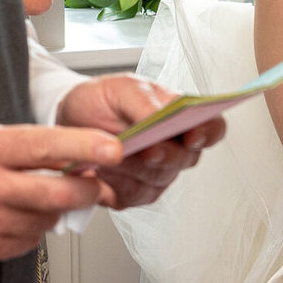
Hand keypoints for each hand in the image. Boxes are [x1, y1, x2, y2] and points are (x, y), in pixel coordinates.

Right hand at [0, 116, 120, 268]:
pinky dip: (30, 229)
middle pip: (58, 195)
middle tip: (94, 181)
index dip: (85, 147)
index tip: (114, 148)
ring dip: (55, 210)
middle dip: (87, 189)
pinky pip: (26, 243)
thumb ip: (7, 136)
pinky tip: (12, 215)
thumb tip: (52, 146)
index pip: (45, 147)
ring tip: (38, 195)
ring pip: (46, 222)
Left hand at [57, 75, 224, 208]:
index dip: (208, 133)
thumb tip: (161, 116)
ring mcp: (157, 173)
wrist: (70, 119)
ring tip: (113, 155)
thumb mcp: (120, 88)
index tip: (193, 135)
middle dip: (166, 155)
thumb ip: (144, 101)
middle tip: (149, 150)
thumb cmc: (101, 100)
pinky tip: (102, 170)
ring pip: (159, 179)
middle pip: (187, 159)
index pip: (212, 128)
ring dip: (135, 168)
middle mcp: (175, 148)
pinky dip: (117, 182)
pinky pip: (134, 195)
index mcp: (181, 117)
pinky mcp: (135, 193)